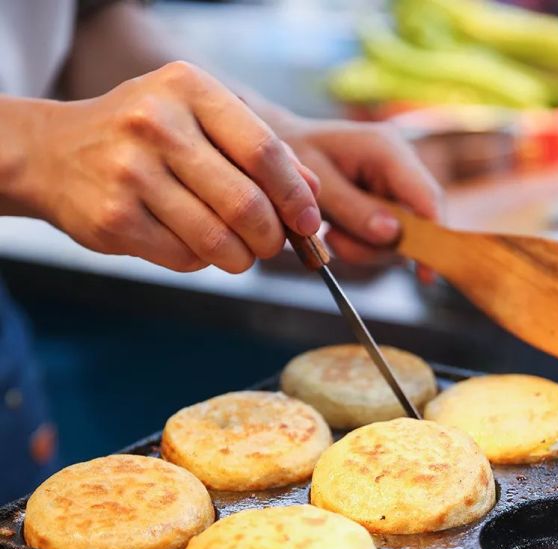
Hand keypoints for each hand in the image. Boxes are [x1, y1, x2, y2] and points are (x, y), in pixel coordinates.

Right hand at [18, 61, 321, 272]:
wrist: (56, 153)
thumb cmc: (144, 138)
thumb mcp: (198, 119)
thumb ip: (257, 148)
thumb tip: (314, 193)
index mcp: (189, 89)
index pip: (263, 150)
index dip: (295, 196)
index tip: (308, 222)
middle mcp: (158, 125)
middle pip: (246, 204)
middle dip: (270, 238)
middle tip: (270, 245)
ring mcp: (132, 173)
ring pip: (218, 240)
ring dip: (239, 258)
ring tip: (236, 252)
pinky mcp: (116, 218)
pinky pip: (184, 258)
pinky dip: (200, 261)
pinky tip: (191, 243)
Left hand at [275, 117, 444, 274]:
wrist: (274, 158)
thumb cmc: (293, 161)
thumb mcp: (318, 184)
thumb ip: (354, 209)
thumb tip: (392, 234)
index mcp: (387, 149)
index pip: (426, 196)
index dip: (432, 237)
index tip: (427, 275)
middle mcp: (399, 167)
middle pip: (416, 224)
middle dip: (378, 246)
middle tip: (335, 241)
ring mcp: (394, 188)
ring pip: (400, 239)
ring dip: (364, 249)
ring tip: (331, 233)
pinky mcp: (386, 207)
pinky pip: (385, 241)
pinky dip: (360, 247)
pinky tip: (336, 233)